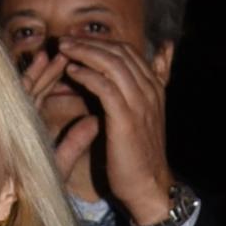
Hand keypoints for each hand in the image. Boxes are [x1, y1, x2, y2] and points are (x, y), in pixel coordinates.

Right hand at [20, 49, 99, 182]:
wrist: (15, 205)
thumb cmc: (35, 190)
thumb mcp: (60, 163)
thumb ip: (76, 142)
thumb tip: (94, 121)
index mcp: (33, 127)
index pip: (51, 97)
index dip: (68, 81)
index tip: (84, 66)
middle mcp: (21, 120)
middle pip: (42, 87)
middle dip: (59, 69)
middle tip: (75, 50)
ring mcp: (12, 119)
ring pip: (32, 86)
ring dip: (48, 67)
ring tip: (64, 49)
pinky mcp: (8, 121)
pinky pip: (23, 96)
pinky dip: (34, 76)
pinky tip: (45, 60)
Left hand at [58, 36, 174, 225]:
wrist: (148, 185)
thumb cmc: (140, 154)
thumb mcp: (147, 114)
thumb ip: (150, 84)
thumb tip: (162, 51)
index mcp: (155, 88)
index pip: (129, 52)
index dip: (102, 43)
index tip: (78, 42)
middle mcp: (150, 91)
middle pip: (120, 52)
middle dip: (90, 43)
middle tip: (65, 40)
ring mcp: (140, 104)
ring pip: (112, 64)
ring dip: (85, 53)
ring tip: (64, 49)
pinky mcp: (126, 119)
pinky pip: (105, 87)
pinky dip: (87, 75)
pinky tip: (71, 72)